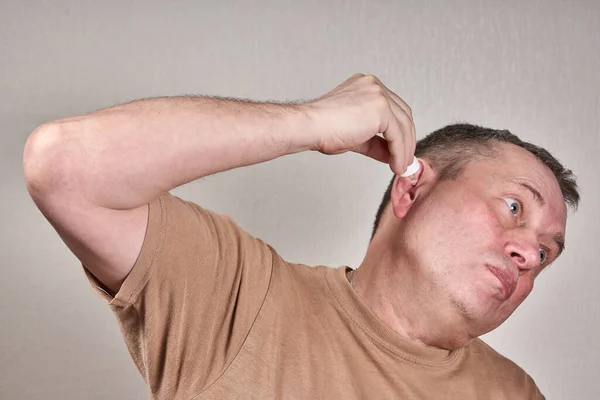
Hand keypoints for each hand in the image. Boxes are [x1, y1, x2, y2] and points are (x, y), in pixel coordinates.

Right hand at [301, 73, 415, 174]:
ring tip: (401, 166)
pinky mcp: (381, 108)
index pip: (392, 109)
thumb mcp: (356, 135)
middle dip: (406, 140)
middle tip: (404, 160)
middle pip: (402, 114)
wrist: (309, 127)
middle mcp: (374, 85)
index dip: (399, 131)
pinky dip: (400, 152)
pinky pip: (398, 135)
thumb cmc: (321, 129)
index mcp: (366, 86)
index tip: (399, 150)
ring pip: (403, 125)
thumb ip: (375, 142)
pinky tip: (396, 164)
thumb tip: (390, 155)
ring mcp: (378, 94)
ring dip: (404, 149)